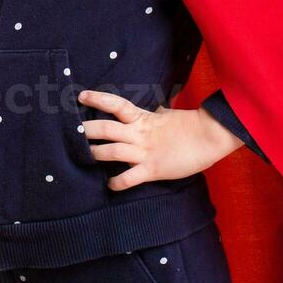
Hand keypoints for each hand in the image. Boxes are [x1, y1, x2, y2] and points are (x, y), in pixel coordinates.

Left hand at [78, 89, 244, 190]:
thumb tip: (150, 110)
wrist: (210, 137)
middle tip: (72, 131)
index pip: (116, 104)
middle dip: (87, 130)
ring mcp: (145, 152)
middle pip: (106, 128)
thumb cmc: (189, 126)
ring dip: (96, 154)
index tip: (81, 96)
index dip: (98, 99)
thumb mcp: (166, 116)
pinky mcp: (153, 169)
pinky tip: (110, 185)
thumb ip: (153, 115)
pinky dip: (117, 182)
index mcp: (143, 118)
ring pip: (113, 151)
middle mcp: (140, 134)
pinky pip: (130, 177)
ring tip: (84, 156)